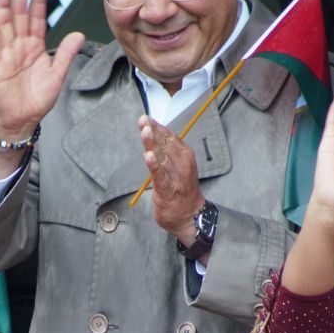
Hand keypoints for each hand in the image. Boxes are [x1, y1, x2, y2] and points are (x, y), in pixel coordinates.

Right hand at [0, 0, 82, 174]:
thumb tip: (78, 34)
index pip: (37, 20)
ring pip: (3, 27)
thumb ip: (65, 54)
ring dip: (2, 10)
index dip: (38, 4)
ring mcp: (6, 54)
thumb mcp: (57, 75)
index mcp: (36, 47)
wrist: (23, 119)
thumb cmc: (39, 99)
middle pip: (18, 17)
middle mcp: (20, 46)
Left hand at [139, 116, 204, 247]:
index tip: (146, 118)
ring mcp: (175, 176)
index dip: (157, 126)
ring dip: (152, 144)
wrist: (190, 214)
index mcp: (184, 154)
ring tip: (144, 132)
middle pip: (165, 144)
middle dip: (153, 131)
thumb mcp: (176, 165)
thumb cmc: (181, 188)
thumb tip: (152, 134)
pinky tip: (148, 156)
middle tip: (143, 120)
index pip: (169, 136)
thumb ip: (165, 151)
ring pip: (162, 156)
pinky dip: (154, 165)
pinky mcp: (167, 189)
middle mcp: (181, 162)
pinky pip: (160, 175)